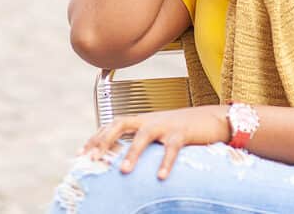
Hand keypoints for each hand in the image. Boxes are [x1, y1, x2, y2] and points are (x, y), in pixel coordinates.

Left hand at [81, 106, 228, 179]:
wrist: (211, 118)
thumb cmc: (182, 130)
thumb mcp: (158, 133)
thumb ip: (140, 141)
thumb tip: (121, 159)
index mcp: (142, 120)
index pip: (112, 124)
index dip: (96, 137)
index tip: (81, 153)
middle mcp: (150, 120)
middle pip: (121, 123)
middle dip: (105, 139)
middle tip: (93, 158)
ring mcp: (166, 125)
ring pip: (144, 134)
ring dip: (132, 152)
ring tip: (124, 171)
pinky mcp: (182, 133)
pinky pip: (172, 148)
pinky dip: (165, 162)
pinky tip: (160, 176)